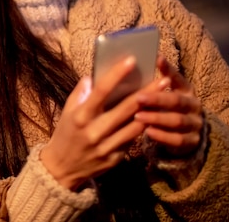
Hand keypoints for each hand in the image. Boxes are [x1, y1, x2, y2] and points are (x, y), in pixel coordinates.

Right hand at [41, 56, 163, 189]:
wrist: (62, 168)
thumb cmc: (65, 134)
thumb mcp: (67, 112)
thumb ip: (80, 93)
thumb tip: (94, 77)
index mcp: (81, 115)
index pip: (101, 91)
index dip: (117, 74)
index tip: (131, 60)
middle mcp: (95, 130)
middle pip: (126, 108)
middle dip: (147, 92)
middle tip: (164, 80)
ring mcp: (107, 146)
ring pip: (136, 125)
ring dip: (152, 110)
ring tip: (166, 97)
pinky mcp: (116, 158)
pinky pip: (133, 139)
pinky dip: (144, 127)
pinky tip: (155, 116)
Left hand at [134, 56, 203, 156]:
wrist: (188, 134)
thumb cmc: (167, 109)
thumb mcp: (164, 94)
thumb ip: (153, 85)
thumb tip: (129, 65)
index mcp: (186, 90)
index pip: (179, 78)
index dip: (169, 69)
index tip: (157, 59)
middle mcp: (193, 106)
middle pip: (178, 101)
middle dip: (158, 99)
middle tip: (139, 97)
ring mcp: (194, 124)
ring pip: (177, 121)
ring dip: (157, 118)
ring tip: (138, 116)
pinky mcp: (192, 142)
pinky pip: (178, 139)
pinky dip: (163, 136)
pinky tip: (148, 131)